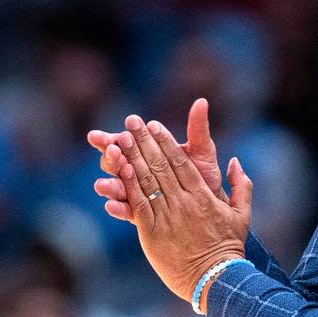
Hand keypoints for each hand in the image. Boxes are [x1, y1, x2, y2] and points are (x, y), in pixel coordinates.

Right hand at [88, 98, 226, 222]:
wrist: (214, 204)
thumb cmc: (206, 175)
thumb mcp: (202, 151)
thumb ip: (198, 129)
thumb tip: (202, 101)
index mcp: (146, 154)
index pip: (124, 142)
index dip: (115, 136)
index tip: (119, 129)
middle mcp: (136, 173)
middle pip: (115, 163)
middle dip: (111, 156)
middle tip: (112, 149)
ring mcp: (136, 194)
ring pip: (116, 188)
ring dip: (109, 184)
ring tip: (103, 184)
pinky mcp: (140, 215)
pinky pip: (126, 212)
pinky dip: (118, 208)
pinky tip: (112, 206)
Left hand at [115, 114, 252, 303]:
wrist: (214, 277)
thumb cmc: (229, 246)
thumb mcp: (242, 214)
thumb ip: (242, 186)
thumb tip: (236, 162)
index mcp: (204, 196)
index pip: (182, 162)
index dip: (167, 142)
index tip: (155, 125)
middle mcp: (184, 202)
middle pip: (160, 165)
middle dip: (144, 141)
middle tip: (132, 121)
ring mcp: (166, 216)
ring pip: (145, 180)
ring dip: (131, 156)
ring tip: (119, 138)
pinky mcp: (151, 232)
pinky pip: (137, 203)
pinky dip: (127, 185)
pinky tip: (118, 169)